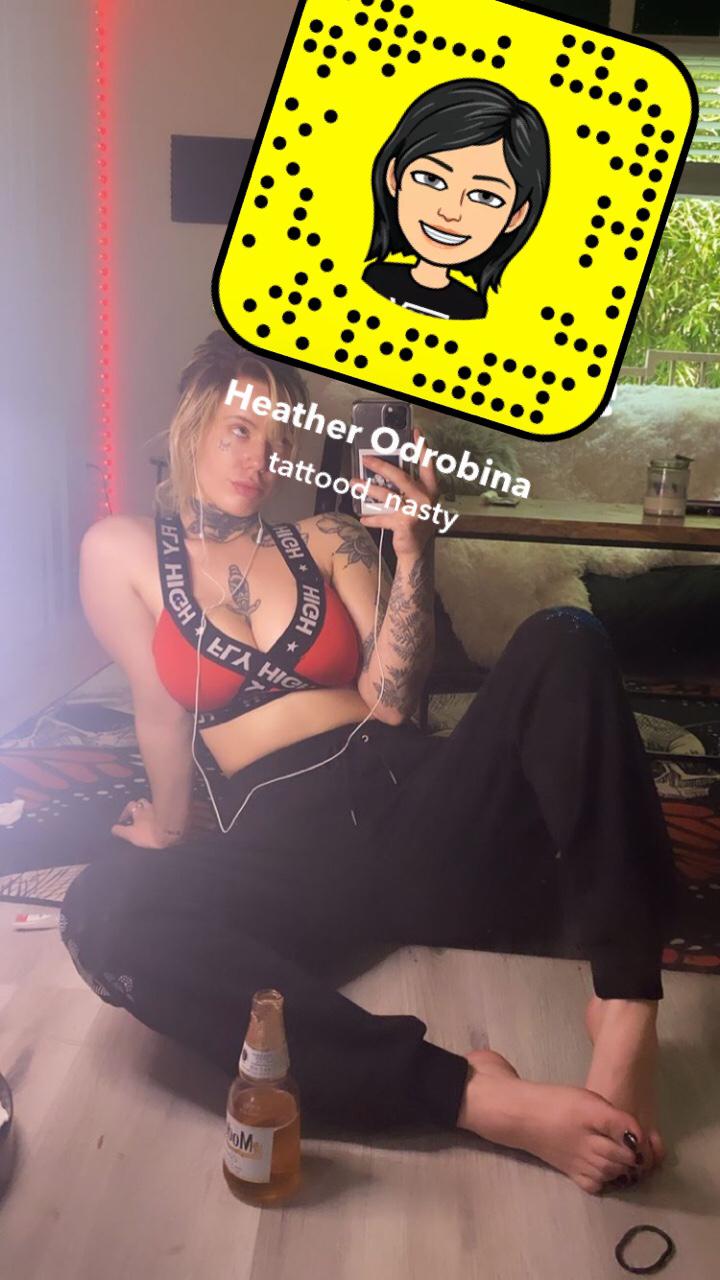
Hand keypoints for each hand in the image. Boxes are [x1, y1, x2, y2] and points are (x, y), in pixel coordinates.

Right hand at [111, 798, 181, 848]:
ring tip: (150, 816)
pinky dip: (163, 811)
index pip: (130, 806)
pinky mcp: (171, 812)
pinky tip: (164, 818)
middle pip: (143, 801)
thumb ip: (121, 831)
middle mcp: (149, 807)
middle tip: (138, 813)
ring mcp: (162, 809)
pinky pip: (166, 809)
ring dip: (151, 808)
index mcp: (139, 811)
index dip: (126, 811)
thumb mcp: (131, 834)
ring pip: (154, 804)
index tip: (123, 818)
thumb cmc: (149, 833)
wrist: (171, 831)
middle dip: (139, 806)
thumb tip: (113, 829)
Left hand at [351, 429, 440, 559]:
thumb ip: (407, 488)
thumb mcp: (416, 503)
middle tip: (366, 460)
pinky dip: (371, 518)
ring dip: (368, 489)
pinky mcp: (404, 524)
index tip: (415, 432)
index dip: (421, 448)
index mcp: (431, 489)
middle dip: (381, 466)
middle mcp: (425, 498)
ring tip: (353, 484)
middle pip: (400, 477)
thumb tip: (383, 472)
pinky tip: (362, 518)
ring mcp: (415, 511)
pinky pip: (382, 518)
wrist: (417, 552)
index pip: (427, 464)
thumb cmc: (415, 523)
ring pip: (387, 495)